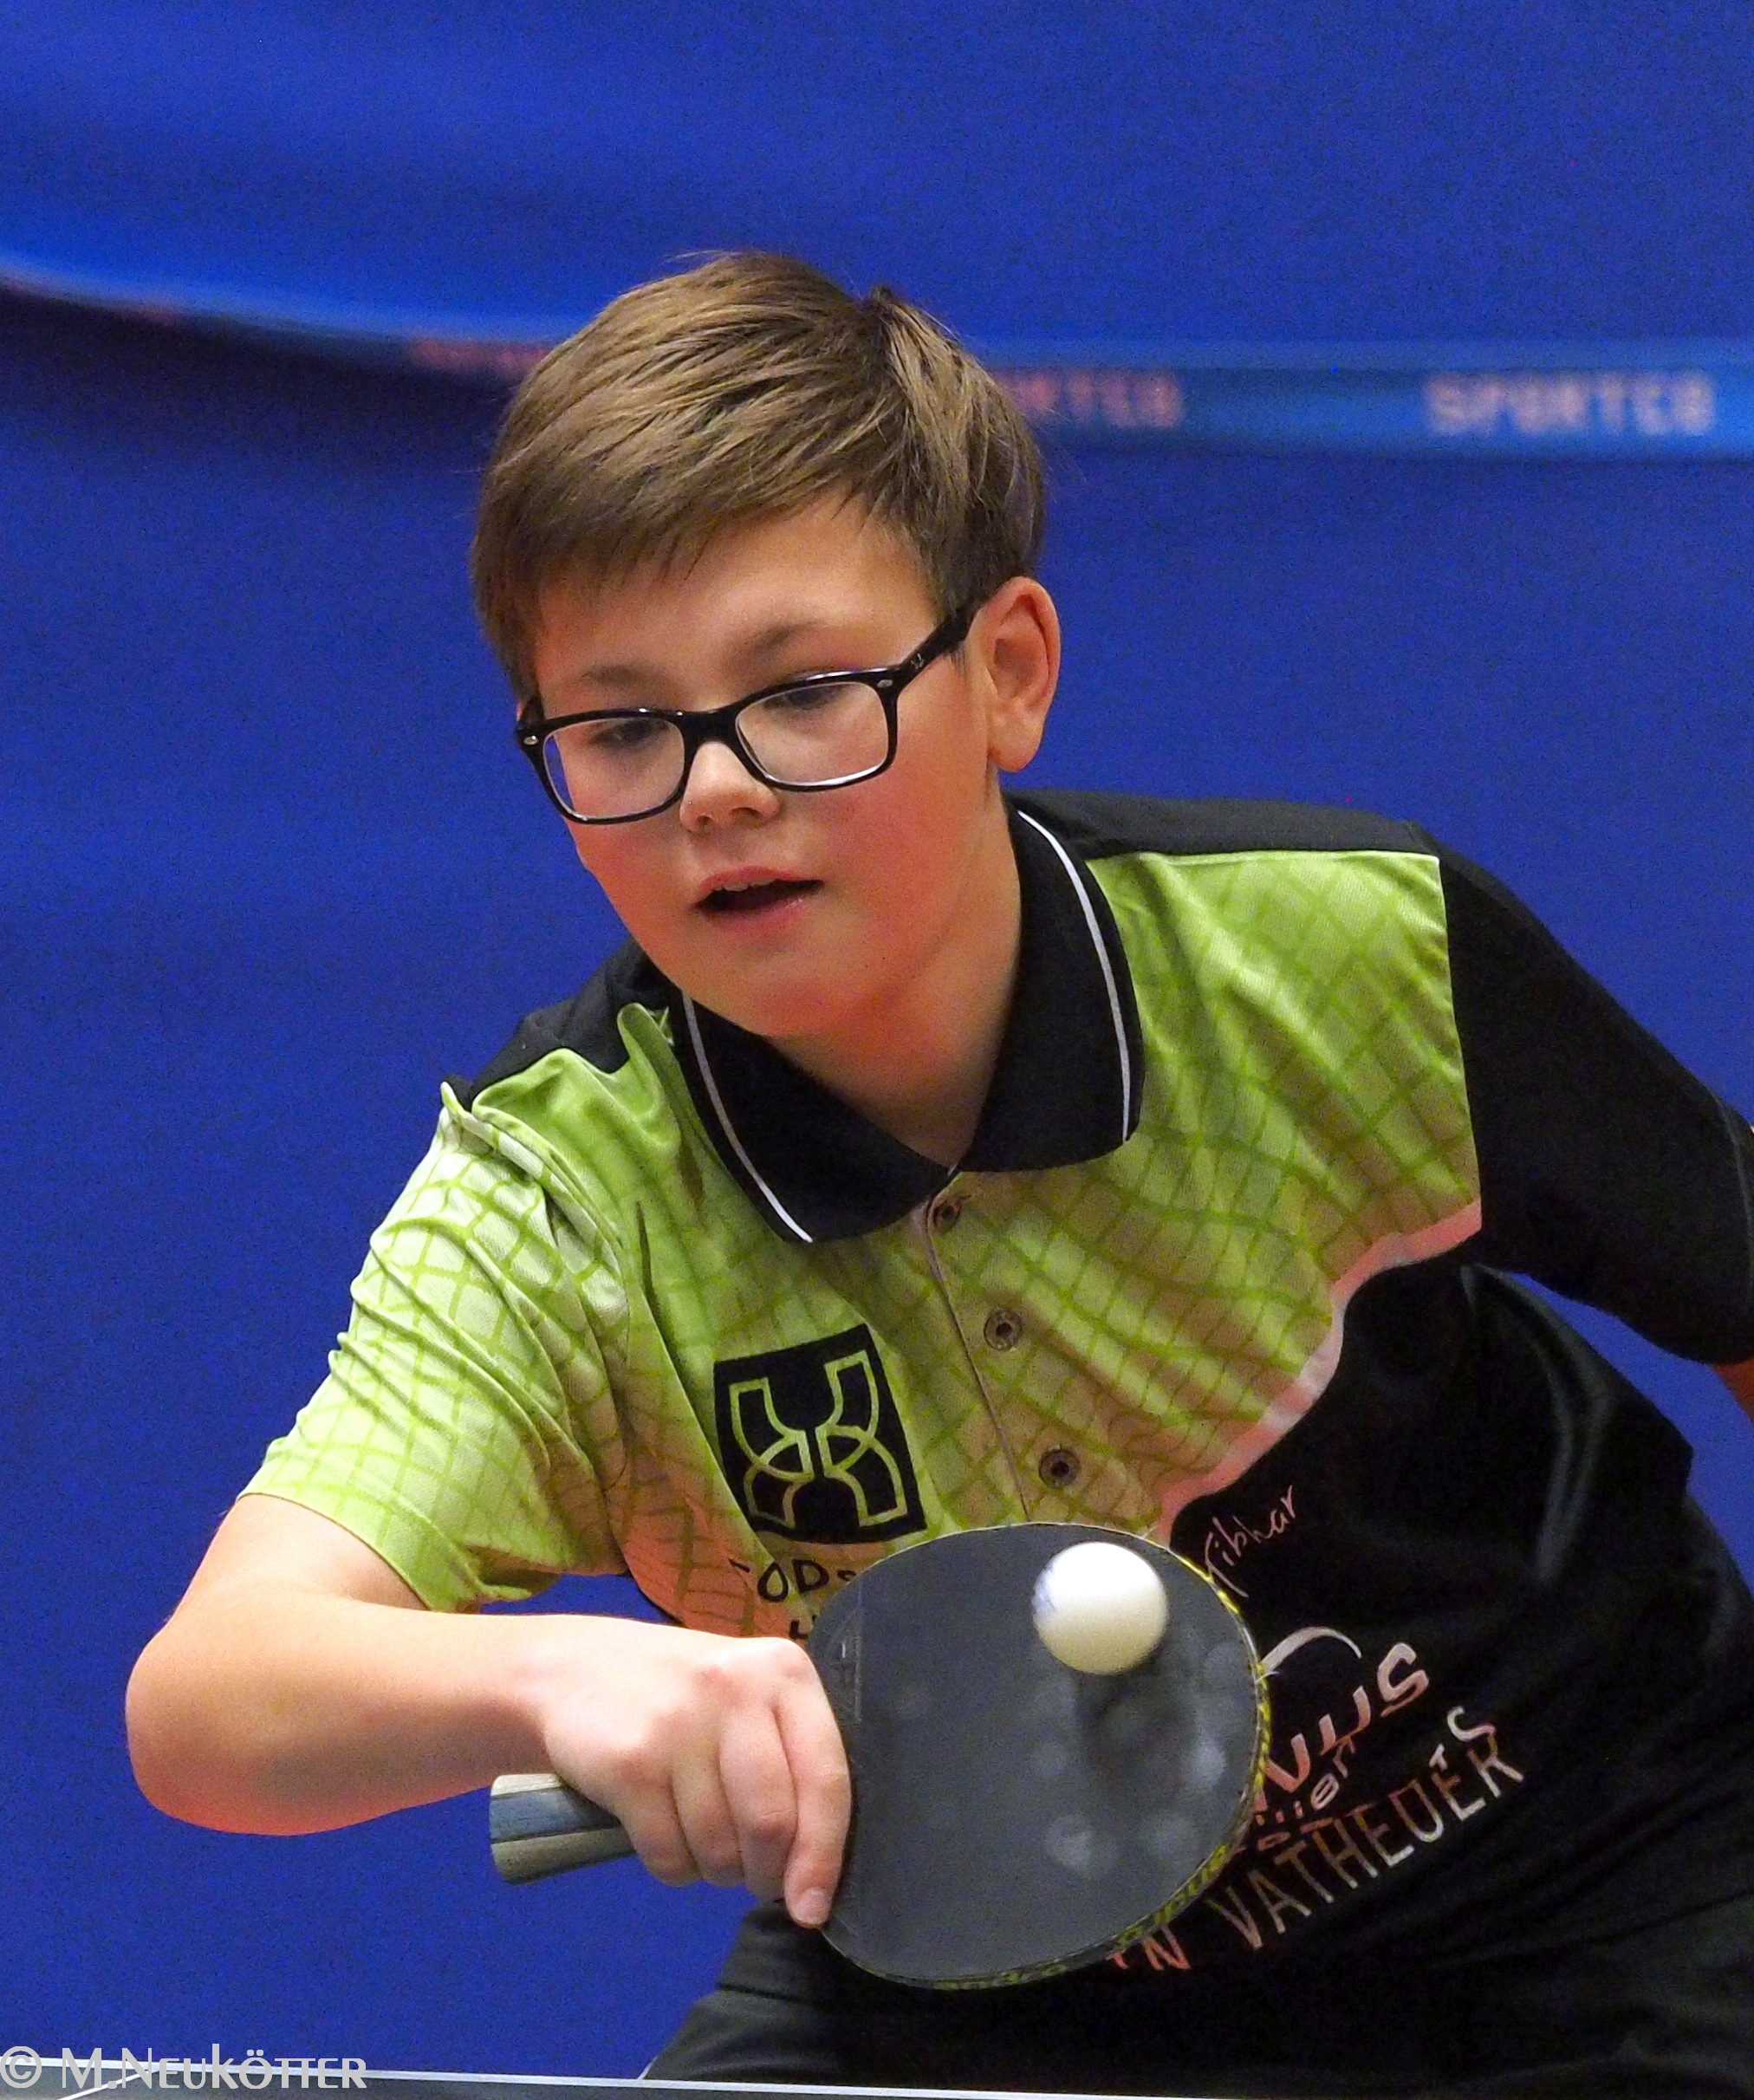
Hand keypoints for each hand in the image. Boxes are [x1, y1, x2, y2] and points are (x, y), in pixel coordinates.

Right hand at [533, 1616, 850, 1927]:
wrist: (575, 1668)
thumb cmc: (684, 1694)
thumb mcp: (749, 1699)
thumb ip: (791, 1764)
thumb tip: (815, 1877)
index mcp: (784, 1673)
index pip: (825, 1778)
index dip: (822, 1856)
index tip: (812, 1908)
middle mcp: (736, 1689)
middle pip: (771, 1824)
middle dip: (765, 1873)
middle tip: (752, 1875)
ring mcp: (679, 1724)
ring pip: (719, 1848)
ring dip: (716, 1871)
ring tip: (703, 1840)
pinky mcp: (629, 1762)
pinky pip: (668, 1855)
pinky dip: (674, 1868)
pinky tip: (665, 1832)